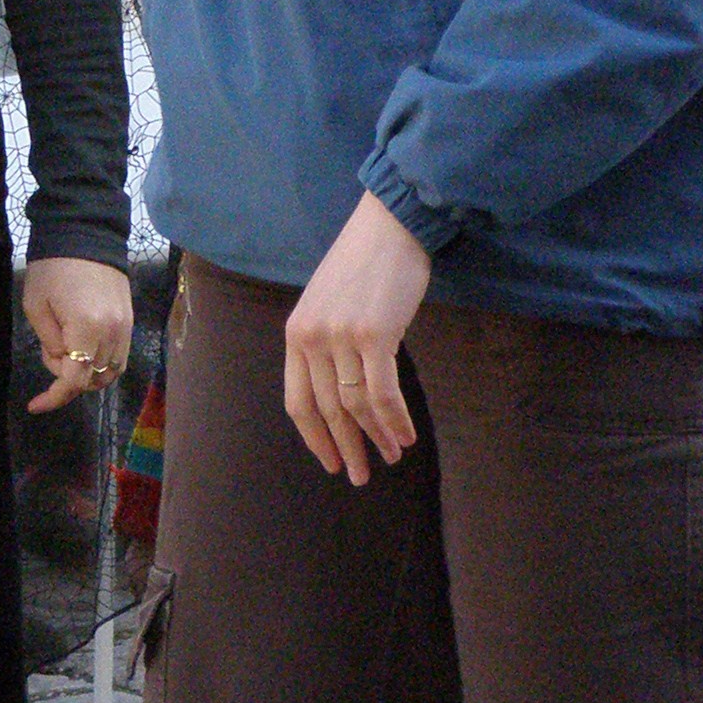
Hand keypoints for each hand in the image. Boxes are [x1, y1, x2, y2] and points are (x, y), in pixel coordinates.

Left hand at [24, 257, 134, 414]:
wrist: (84, 232)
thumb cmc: (52, 267)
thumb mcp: (36, 307)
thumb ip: (50, 343)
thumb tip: (63, 362)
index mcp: (87, 329)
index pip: (75, 380)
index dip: (54, 397)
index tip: (34, 405)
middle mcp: (113, 332)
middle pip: (93, 379)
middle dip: (67, 377)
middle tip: (50, 349)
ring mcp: (126, 326)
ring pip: (110, 372)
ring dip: (86, 373)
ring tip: (65, 347)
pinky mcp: (130, 319)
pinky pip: (119, 356)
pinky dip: (101, 361)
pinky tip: (82, 345)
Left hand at [284, 190, 429, 485]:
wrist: (390, 226)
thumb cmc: (364, 264)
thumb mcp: (328, 304)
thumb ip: (326, 344)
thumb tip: (343, 392)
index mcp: (295, 334)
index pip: (297, 401)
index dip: (315, 437)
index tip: (330, 462)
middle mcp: (311, 339)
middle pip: (327, 410)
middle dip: (346, 447)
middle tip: (360, 475)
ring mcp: (341, 337)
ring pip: (357, 405)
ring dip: (377, 437)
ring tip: (392, 456)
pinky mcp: (374, 335)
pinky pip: (383, 392)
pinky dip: (395, 419)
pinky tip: (407, 435)